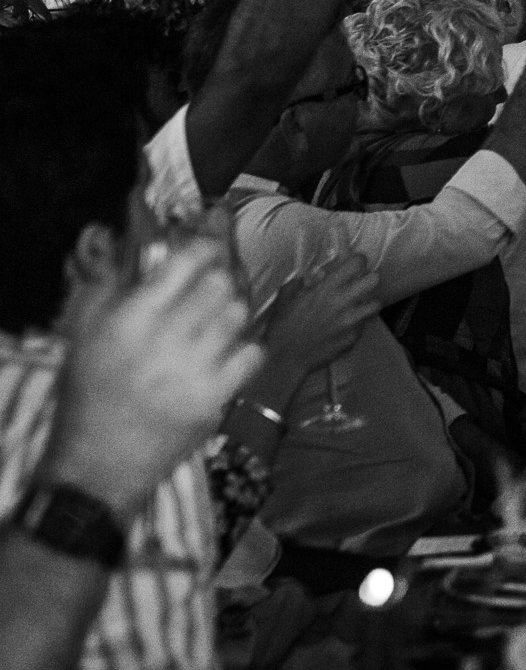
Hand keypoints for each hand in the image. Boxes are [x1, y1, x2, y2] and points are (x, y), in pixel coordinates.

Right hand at [38, 246, 265, 519]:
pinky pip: (252, 354)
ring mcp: (194, 369)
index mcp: (129, 319)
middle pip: (219, 285)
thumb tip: (146, 252)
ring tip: (217, 324)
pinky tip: (227, 355)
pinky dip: (245, 350)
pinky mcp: (216, 397)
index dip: (203, 249)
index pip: (183, 264)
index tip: (207, 250)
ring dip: (231, 314)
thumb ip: (112, 288)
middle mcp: (165, 339)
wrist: (98, 465)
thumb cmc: (90, 394)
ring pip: (238, 316)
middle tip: (212, 291)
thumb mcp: (85, 335)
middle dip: (219, 282)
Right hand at [254, 253, 379, 390]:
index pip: (356, 263)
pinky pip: (364, 325)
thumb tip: (318, 273)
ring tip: (355, 306)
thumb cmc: (282, 325)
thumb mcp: (286, 295)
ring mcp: (351, 322)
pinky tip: (344, 326)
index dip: (357, 260)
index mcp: (326, 288)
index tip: (353, 264)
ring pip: (375, 304)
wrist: (285, 358)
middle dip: (367, 279)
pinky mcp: (353, 338)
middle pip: (374, 280)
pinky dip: (357, 323)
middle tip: (358, 284)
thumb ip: (304, 280)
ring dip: (367, 302)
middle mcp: (343, 302)